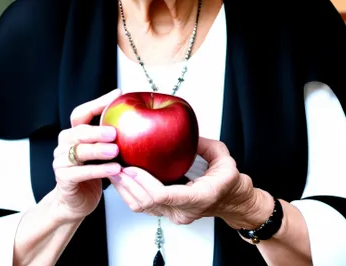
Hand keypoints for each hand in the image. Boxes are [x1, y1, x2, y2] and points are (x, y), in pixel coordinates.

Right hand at [51, 89, 122, 222]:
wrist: (75, 202)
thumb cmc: (92, 174)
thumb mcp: (102, 153)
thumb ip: (110, 138)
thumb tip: (136, 118)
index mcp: (73, 133)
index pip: (81, 113)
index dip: (98, 103)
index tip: (118, 95)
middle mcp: (64, 144)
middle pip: (79, 132)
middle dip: (97, 131)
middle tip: (114, 132)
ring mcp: (61, 161)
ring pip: (79, 152)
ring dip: (98, 150)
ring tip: (116, 151)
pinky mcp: (64, 179)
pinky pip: (81, 173)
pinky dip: (99, 170)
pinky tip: (114, 169)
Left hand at [109, 136, 270, 227]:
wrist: (233, 201)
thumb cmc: (230, 181)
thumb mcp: (223, 157)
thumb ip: (204, 144)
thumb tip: (184, 130)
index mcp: (198, 197)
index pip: (164, 196)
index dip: (144, 182)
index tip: (131, 167)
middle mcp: (183, 210)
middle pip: (146, 202)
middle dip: (127, 184)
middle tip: (114, 163)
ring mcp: (174, 214)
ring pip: (141, 206)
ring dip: (124, 189)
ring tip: (112, 168)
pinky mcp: (167, 212)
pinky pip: (143, 205)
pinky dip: (129, 191)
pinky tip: (122, 176)